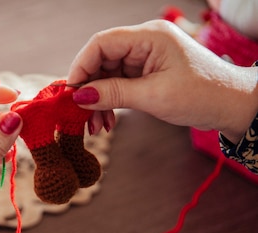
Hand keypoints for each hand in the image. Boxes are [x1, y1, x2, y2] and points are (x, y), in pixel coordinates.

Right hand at [67, 19, 257, 142]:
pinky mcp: (146, 72)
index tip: (70, 94)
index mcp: (149, 37)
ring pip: (106, 75)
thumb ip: (114, 93)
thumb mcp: (154, 96)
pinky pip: (117, 84)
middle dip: (89, 90)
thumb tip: (79, 97)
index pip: (101, 43)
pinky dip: (109, 102)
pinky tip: (107, 120)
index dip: (80, 67)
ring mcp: (144, 57)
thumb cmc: (202, 95)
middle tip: (81, 117)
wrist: (232, 105)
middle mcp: (144, 42)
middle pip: (100, 60)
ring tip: (96, 126)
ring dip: (97, 100)